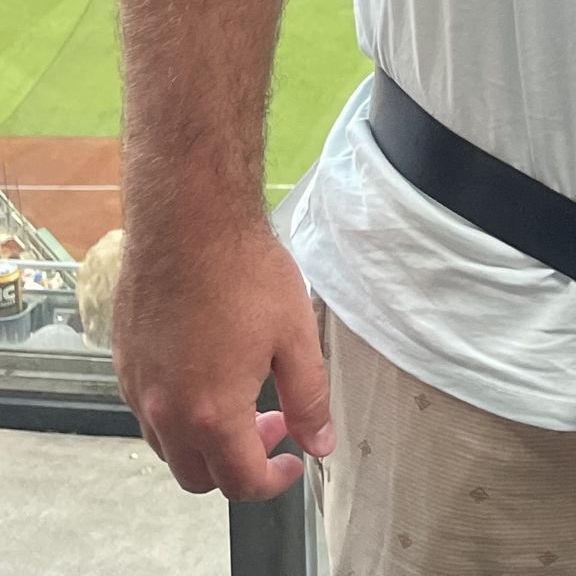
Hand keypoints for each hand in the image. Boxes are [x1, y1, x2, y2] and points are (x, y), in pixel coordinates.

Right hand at [115, 217, 335, 498]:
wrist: (189, 223)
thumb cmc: (245, 272)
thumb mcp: (296, 335)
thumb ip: (309, 397)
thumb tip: (319, 442)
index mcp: (211, 414)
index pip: (241, 482)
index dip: (274, 482)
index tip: (296, 461)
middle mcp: (165, 412)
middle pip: (199, 477)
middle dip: (239, 465)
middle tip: (274, 422)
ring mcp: (139, 390)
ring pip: (169, 449)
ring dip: (207, 443)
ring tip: (244, 396)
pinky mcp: (124, 364)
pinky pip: (150, 413)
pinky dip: (180, 414)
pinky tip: (210, 372)